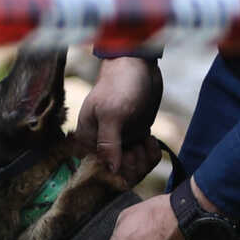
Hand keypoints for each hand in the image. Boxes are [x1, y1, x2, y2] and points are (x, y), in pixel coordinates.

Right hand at [74, 57, 163, 186]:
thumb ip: (108, 144)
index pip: (101, 172)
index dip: (119, 171)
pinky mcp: (134, 137)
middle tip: (141, 145)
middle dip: (135, 164)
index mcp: (88, 140)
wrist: (138, 65)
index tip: (131, 154)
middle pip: (119, 173)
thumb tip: (110, 171)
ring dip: (144, 159)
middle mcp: (101, 144)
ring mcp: (119, 142)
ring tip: (147, 141)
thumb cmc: (121, 85)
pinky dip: (151, 153)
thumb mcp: (112, 114)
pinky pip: (143, 158)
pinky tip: (151, 139)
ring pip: (134, 168)